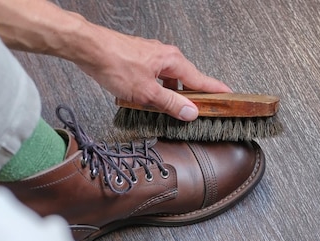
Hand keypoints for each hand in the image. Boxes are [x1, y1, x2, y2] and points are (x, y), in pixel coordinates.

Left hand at [0, 0, 230, 120]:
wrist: (89, 48)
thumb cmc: (115, 65)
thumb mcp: (146, 93)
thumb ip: (171, 104)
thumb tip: (191, 112)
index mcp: (173, 62)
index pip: (201, 80)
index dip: (216, 91)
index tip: (230, 96)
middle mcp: (166, 56)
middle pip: (187, 80)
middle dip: (192, 97)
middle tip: (200, 113)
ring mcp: (153, 56)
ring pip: (170, 79)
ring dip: (171, 95)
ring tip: (169, 112)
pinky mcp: (140, 60)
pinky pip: (157, 77)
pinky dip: (158, 90)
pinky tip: (149, 100)